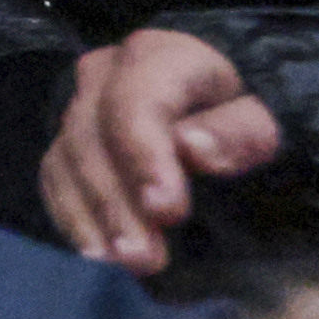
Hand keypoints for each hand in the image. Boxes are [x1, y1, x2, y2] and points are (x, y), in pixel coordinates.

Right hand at [41, 29, 283, 273]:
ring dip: (91, 214)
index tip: (167, 210)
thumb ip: (238, 132)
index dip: (144, 154)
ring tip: (121, 262)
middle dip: (116, 199)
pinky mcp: (66, 140)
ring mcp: (78, 105)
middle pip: (92, 133)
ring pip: (66, 156)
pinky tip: (95, 250)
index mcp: (159, 56)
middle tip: (144, 258)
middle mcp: (104, 73)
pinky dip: (71, 214)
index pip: (136, 99)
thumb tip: (193, 149)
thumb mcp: (264, 120)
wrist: (222, 109)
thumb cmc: (248, 115)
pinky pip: (53, 175)